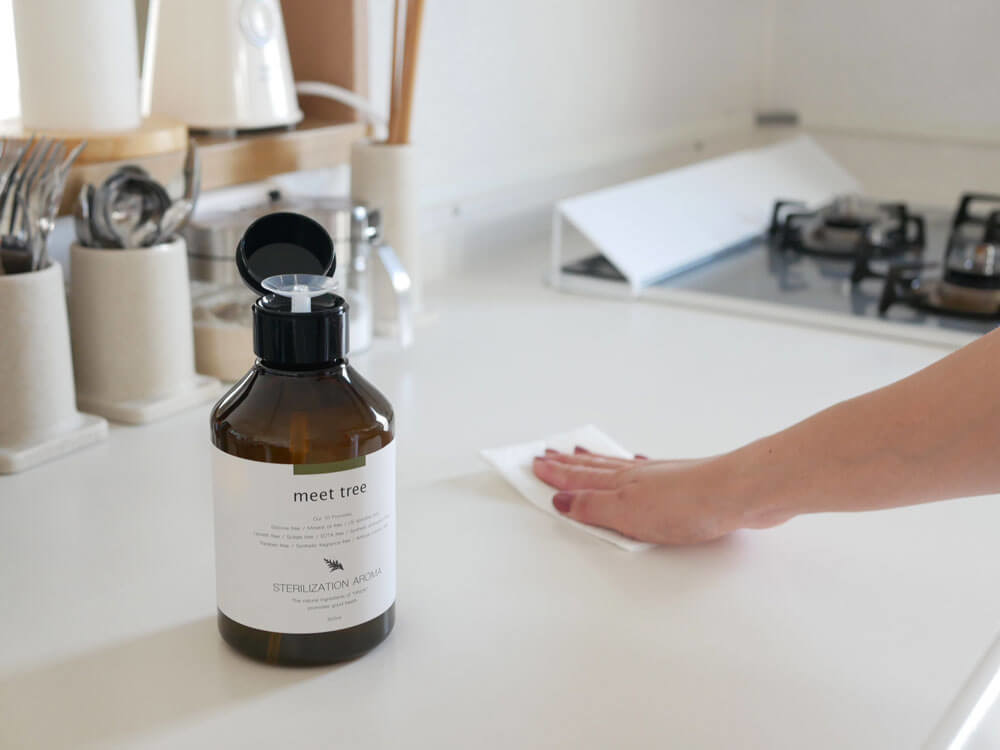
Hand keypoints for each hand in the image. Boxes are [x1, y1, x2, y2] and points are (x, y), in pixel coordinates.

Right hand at [532, 448, 787, 544]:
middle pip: (594, 469)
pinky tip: (636, 464)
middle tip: (547, 454)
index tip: (536, 464)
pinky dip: (632, 467)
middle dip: (568, 464)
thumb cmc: (688, 504)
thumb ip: (594, 508)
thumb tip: (562, 502)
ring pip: (617, 468)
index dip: (557, 474)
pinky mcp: (684, 485)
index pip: (579, 479)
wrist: (739, 493)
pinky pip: (644, 472)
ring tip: (578, 453)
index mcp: (620, 484)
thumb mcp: (629, 514)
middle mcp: (637, 476)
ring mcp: (660, 477)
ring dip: (594, 462)